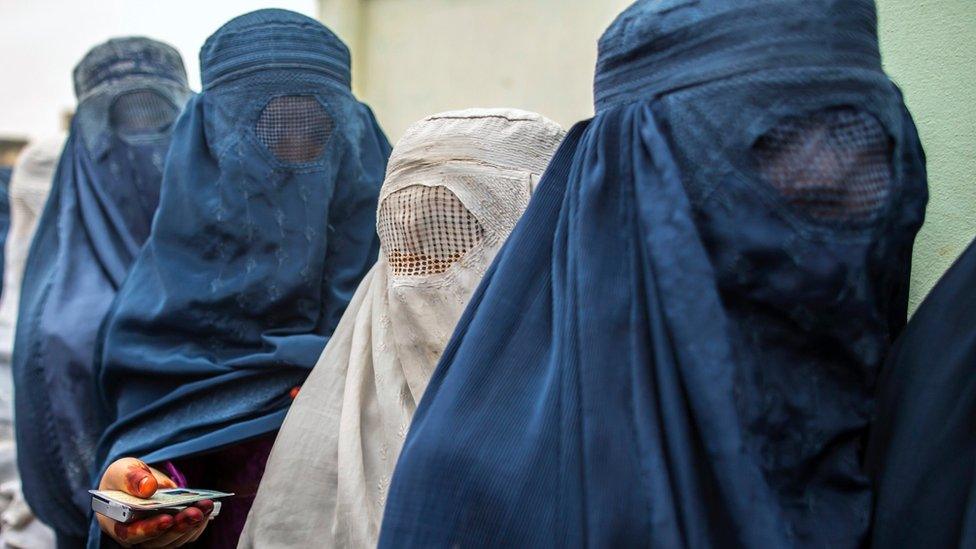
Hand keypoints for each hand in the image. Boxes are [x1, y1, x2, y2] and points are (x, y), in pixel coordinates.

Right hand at [96, 457, 212, 547]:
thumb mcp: (122, 471)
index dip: (149, 530)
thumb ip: (132, 478)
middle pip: (157, 541)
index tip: (167, 519)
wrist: (135, 482)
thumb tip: (148, 487)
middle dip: (178, 527)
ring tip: (206, 506)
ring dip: (192, 524)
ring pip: (174, 540)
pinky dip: (198, 523)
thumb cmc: (125, 478)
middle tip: (194, 512)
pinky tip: (207, 507)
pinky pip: (186, 535)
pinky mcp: (172, 532)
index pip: (130, 534)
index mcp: (117, 523)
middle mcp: (136, 537)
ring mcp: (155, 537)